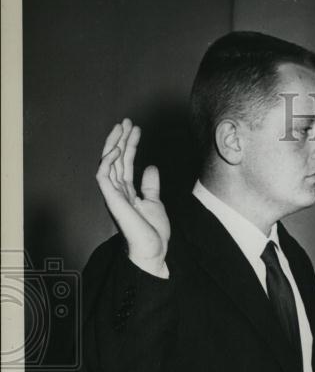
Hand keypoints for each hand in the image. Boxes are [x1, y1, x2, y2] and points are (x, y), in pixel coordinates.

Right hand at [96, 118, 169, 276]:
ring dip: (114, 144)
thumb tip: (150, 167)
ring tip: (123, 127)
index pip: (126, 162)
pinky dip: (107, 162)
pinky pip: (103, 176)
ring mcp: (113, 195)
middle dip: (121, 138)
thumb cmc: (153, 232)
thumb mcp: (154, 202)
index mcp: (126, 191)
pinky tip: (116, 149)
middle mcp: (117, 191)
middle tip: (127, 121)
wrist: (153, 250)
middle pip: (116, 159)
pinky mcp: (111, 200)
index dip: (130, 144)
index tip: (136, 129)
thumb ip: (150, 185)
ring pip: (108, 163)